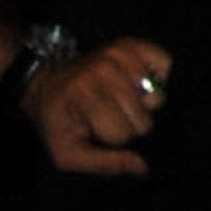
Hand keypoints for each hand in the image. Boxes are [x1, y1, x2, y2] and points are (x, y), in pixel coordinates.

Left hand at [21, 36, 172, 175]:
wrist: (46, 85)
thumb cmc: (58, 122)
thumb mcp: (68, 154)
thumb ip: (105, 164)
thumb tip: (142, 166)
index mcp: (85, 96)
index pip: (123, 133)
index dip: (113, 138)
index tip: (96, 128)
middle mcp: (103, 70)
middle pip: (143, 119)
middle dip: (129, 124)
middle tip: (109, 114)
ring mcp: (118, 54)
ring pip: (156, 97)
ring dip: (143, 104)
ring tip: (121, 98)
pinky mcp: (130, 44)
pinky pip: (164, 63)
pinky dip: (159, 75)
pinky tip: (140, 83)